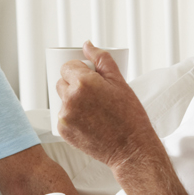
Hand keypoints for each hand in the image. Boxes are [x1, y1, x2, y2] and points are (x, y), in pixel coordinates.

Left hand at [55, 41, 157, 169]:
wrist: (131, 149)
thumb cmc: (130, 116)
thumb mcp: (120, 82)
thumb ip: (102, 59)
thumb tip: (87, 45)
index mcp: (84, 83)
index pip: (68, 66)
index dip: (79, 70)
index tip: (91, 78)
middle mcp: (71, 99)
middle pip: (62, 82)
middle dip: (75, 84)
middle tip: (95, 95)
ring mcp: (65, 116)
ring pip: (63, 100)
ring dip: (73, 101)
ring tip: (94, 110)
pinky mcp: (63, 132)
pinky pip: (63, 117)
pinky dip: (73, 117)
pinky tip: (90, 122)